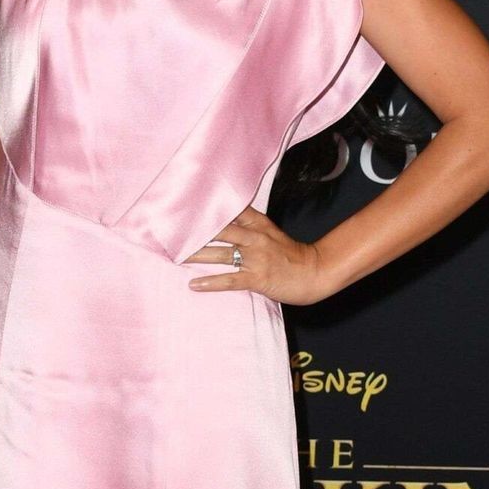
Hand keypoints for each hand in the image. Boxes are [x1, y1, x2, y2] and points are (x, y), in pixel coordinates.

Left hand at [184, 206, 328, 306]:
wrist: (315, 272)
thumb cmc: (291, 255)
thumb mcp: (271, 233)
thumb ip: (250, 226)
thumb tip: (224, 223)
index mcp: (259, 224)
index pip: (231, 210)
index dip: (209, 207)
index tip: (186, 204)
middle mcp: (256, 238)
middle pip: (221, 230)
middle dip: (196, 230)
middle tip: (173, 231)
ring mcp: (257, 258)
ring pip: (221, 254)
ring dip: (197, 255)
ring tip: (176, 257)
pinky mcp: (258, 278)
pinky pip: (230, 280)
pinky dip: (211, 282)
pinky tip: (194, 284)